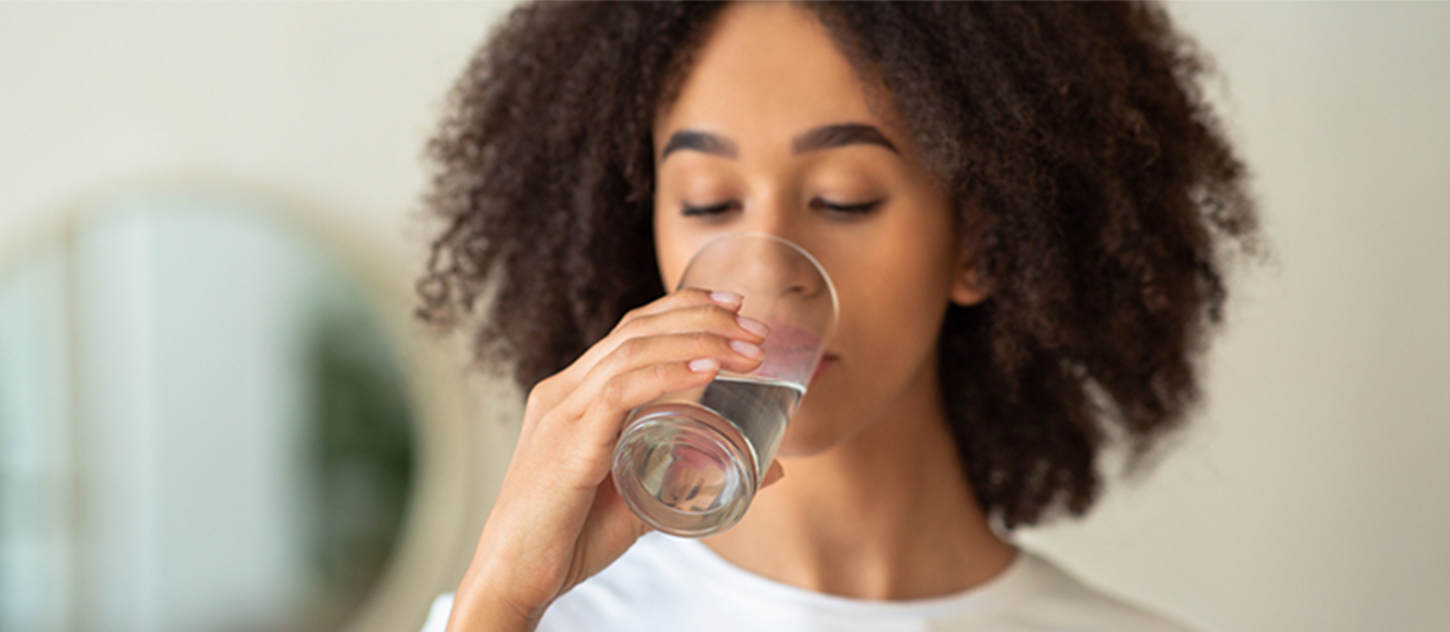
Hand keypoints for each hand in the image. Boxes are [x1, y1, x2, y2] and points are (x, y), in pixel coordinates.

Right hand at [445, 288, 785, 630]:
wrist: (513, 576)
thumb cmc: (569, 540)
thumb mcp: (641, 498)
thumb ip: (693, 479)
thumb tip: (770, 467)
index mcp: (573, 396)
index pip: (629, 329)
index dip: (683, 308)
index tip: (734, 305)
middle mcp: (563, 392)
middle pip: (636, 328)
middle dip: (703, 316)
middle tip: (756, 326)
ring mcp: (561, 413)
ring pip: (633, 350)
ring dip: (699, 342)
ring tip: (749, 351)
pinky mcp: (567, 442)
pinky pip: (621, 392)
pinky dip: (668, 374)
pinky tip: (707, 370)